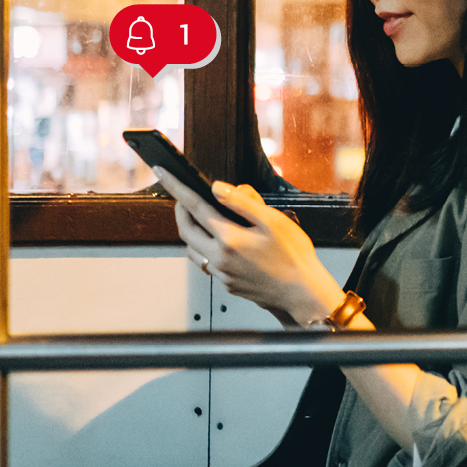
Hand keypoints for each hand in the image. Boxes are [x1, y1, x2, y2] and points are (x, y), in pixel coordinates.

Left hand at [155, 168, 345, 326]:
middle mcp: (219, 258)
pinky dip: (206, 249)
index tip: (163, 174)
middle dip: (180, 210)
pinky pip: (207, 263)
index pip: (194, 206)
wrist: (303, 293)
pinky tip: (221, 243)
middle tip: (183, 197)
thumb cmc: (294, 257)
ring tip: (203, 219)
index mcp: (229, 238)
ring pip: (193, 249)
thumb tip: (218, 188)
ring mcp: (222, 273)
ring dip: (191, 232)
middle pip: (185, 230)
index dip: (176, 187)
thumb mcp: (273, 221)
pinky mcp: (227, 284)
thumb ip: (243, 202)